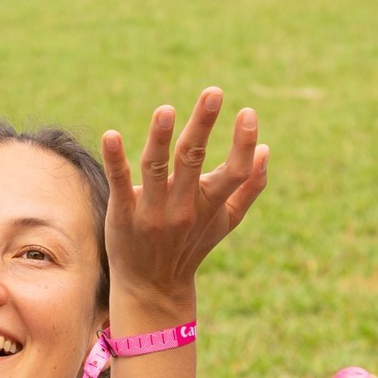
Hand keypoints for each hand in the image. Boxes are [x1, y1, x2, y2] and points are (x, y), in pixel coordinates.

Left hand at [100, 89, 268, 323]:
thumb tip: (266, 149)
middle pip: (194, 160)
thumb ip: (249, 187)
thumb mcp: (226, 220)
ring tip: (166, 109)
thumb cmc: (192, 244)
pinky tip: (111, 135)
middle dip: (203, 125)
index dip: (243, 144)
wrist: (152, 286)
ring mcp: (152, 211)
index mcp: (211, 205)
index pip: (234, 172)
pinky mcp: (123, 214)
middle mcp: (183, 207)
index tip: (248, 113)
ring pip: (156, 168)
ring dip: (160, 138)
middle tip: (213, 92)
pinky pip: (119, 183)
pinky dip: (115, 160)